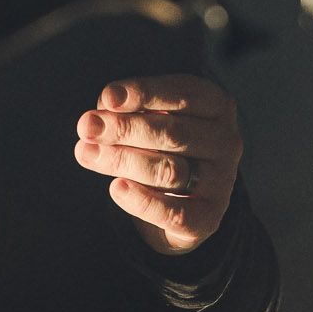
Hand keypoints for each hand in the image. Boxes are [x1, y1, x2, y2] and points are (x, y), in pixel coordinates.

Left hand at [73, 74, 242, 254]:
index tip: (107, 98)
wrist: (184, 199)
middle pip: (173, 133)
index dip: (144, 94)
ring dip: (123, 160)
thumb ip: (128, 109)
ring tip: (86, 153)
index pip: (182, 95)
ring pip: (170, 170)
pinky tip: (116, 188)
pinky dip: (142, 201)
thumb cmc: (162, 143)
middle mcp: (226, 141)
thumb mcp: (151, 115)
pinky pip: (174, 212)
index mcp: (217, 106)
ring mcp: (222, 182)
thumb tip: (102, 112)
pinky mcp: (209, 218)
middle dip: (125, 128)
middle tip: (86, 126)